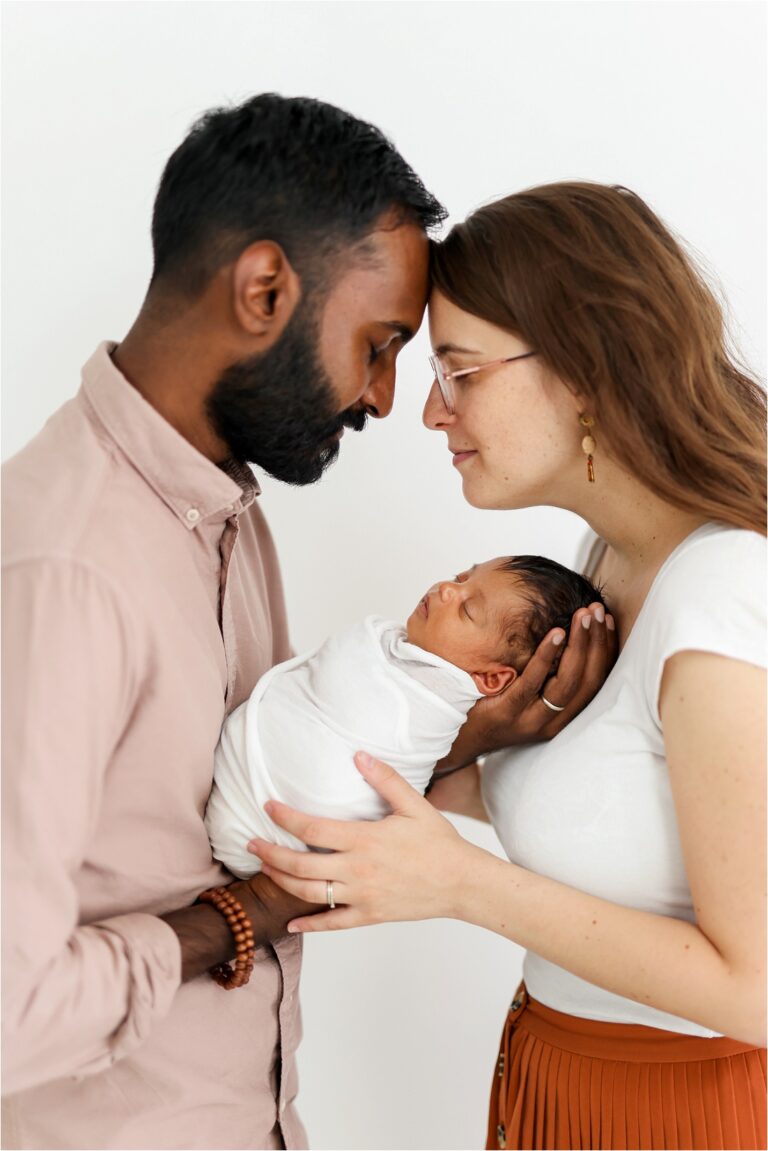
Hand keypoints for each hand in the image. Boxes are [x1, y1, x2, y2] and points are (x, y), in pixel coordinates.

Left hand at [247, 753, 480, 931]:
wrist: (462, 883)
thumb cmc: (439, 842)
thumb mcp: (413, 805)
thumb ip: (384, 780)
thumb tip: (359, 755)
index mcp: (364, 840)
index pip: (313, 830)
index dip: (285, 819)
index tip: (268, 807)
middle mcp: (357, 871)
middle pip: (301, 866)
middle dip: (270, 854)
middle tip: (250, 844)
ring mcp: (361, 897)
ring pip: (309, 894)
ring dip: (281, 882)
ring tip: (264, 869)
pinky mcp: (369, 916)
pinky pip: (332, 924)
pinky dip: (309, 926)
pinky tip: (291, 924)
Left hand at [441, 602, 615, 767]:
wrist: (453, 737)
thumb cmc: (490, 706)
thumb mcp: (524, 695)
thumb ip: (544, 674)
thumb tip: (559, 629)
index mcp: (561, 716)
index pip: (596, 681)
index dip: (606, 650)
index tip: (609, 620)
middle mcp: (552, 722)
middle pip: (588, 680)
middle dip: (598, 642)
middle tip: (598, 610)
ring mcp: (530, 719)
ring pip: (568, 683)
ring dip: (580, 646)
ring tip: (583, 617)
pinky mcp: (508, 713)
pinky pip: (533, 682)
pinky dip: (547, 656)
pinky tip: (556, 633)